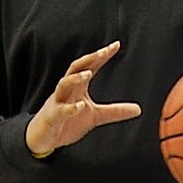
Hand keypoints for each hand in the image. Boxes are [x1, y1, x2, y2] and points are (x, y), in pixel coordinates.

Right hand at [25, 41, 141, 156]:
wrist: (43, 137)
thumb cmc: (67, 122)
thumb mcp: (95, 116)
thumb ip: (115, 111)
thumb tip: (139, 109)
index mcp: (78, 87)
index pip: (90, 66)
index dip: (102, 56)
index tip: (116, 45)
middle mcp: (67, 90)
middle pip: (76, 68)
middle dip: (89, 59)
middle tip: (103, 51)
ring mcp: (57, 102)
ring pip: (63, 84)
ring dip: (75, 78)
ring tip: (88, 74)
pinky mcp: (52, 117)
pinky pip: (60, 110)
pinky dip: (69, 108)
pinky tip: (80, 107)